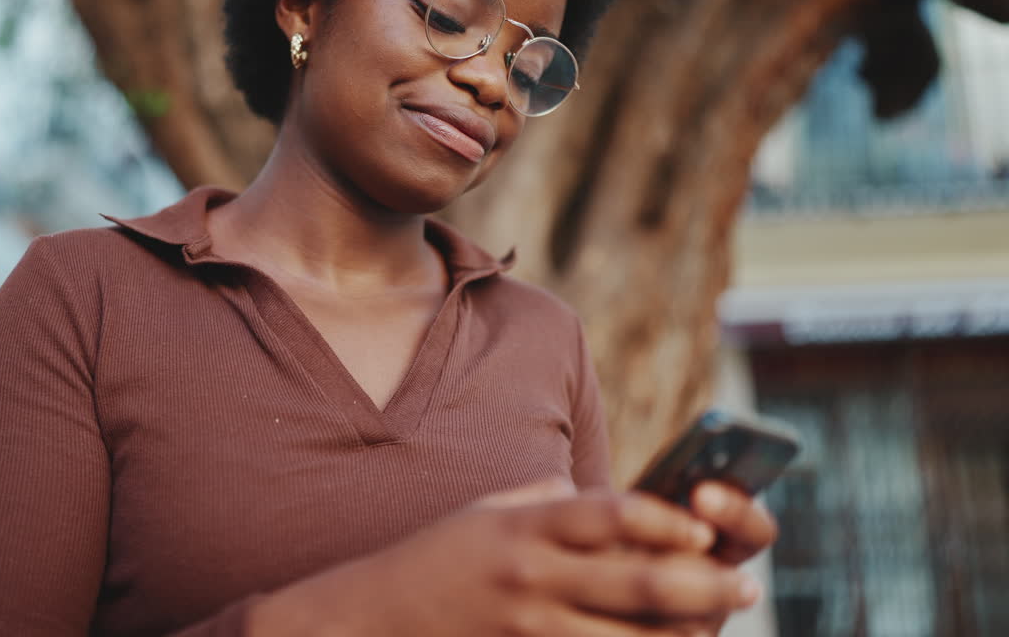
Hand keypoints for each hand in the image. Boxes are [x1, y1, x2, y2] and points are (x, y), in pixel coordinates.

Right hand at [250, 481, 761, 636]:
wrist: (377, 617)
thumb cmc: (441, 554)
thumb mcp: (491, 509)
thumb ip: (553, 502)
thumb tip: (614, 503)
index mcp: (527, 524)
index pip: (611, 512)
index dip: (668, 518)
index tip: (706, 523)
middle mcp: (533, 574)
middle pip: (640, 584)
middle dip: (707, 586)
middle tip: (747, 585)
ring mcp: (531, 626)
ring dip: (689, 633)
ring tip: (721, 623)